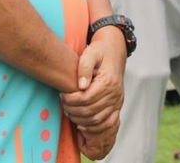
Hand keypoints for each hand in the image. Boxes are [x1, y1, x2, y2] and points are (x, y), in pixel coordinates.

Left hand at [61, 29, 125, 157]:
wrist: (114, 50)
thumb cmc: (100, 51)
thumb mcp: (91, 52)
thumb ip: (84, 66)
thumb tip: (81, 85)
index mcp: (108, 82)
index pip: (86, 99)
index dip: (71, 100)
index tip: (62, 94)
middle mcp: (115, 94)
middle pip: (90, 113)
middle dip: (72, 110)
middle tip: (63, 103)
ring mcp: (117, 102)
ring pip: (96, 121)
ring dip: (80, 120)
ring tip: (69, 110)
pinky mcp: (117, 106)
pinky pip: (107, 124)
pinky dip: (94, 129)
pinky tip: (82, 125)